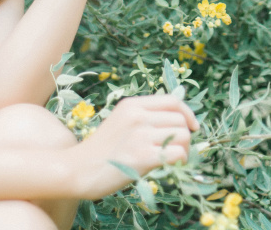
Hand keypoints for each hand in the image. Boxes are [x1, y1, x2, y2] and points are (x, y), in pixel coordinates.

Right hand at [68, 93, 198, 200]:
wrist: (77, 169)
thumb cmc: (102, 150)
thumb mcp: (121, 121)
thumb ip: (145, 117)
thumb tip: (180, 121)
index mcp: (132, 104)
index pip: (173, 100)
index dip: (188, 113)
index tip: (193, 127)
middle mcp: (137, 116)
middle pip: (180, 120)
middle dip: (185, 136)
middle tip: (175, 150)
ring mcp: (140, 135)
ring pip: (183, 135)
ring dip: (184, 149)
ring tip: (171, 159)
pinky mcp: (142, 156)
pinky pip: (177, 153)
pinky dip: (180, 161)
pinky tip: (170, 166)